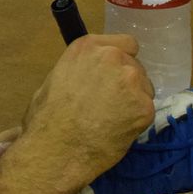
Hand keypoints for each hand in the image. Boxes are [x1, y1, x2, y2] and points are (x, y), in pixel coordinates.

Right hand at [20, 34, 152, 187]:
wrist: (57, 149)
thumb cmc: (46, 119)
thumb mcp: (54, 80)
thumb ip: (79, 70)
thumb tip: (85, 77)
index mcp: (89, 47)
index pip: (125, 44)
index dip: (122, 59)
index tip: (115, 75)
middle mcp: (113, 57)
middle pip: (135, 66)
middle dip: (126, 84)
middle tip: (111, 105)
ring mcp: (131, 80)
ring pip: (144, 88)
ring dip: (134, 101)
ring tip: (114, 121)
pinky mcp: (144, 106)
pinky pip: (146, 111)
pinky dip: (137, 122)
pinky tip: (119, 132)